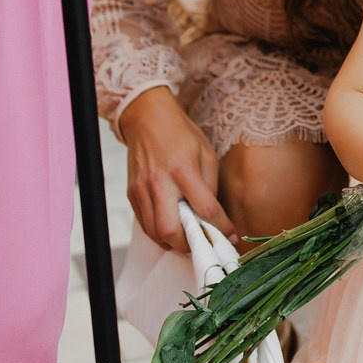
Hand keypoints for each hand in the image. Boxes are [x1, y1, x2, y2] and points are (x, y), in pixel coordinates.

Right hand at [120, 86, 234, 250]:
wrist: (147, 118)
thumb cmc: (180, 133)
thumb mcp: (206, 152)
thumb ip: (210, 184)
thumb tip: (213, 214)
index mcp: (183, 170)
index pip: (205, 209)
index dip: (221, 227)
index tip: (230, 235)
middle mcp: (160, 182)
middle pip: (171, 230)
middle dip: (189, 245)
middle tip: (203, 243)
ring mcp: (142, 190)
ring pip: (154, 233)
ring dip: (173, 244)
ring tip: (188, 240)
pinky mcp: (132, 194)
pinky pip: (144, 225)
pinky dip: (158, 234)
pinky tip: (171, 230)